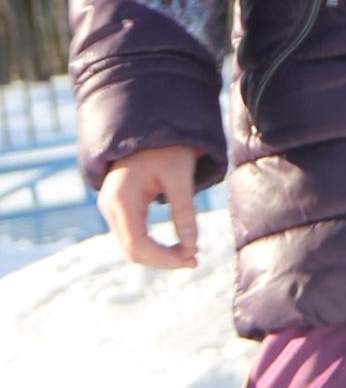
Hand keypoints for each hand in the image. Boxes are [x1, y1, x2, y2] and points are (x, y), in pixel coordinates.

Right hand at [97, 144, 200, 268]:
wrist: (150, 127)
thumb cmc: (168, 148)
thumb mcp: (180, 176)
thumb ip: (185, 211)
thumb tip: (192, 247)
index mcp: (121, 199)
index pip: (138, 245)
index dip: (164, 259)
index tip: (193, 260)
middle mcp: (109, 206)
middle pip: (132, 250)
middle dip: (163, 260)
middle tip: (194, 260)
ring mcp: (110, 207)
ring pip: (130, 246)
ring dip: (158, 255)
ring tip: (188, 254)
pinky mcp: (117, 207)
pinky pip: (132, 235)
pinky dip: (152, 245)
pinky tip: (176, 245)